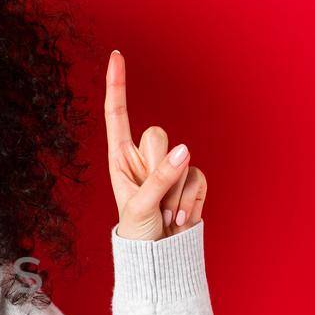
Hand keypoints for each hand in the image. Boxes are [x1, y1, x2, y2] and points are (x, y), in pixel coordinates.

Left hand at [104, 50, 207, 240]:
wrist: (159, 259)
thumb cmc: (138, 234)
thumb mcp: (141, 207)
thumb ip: (160, 179)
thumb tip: (185, 150)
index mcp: (120, 159)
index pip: (118, 115)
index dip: (117, 85)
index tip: (116, 55)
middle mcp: (144, 158)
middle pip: (158, 135)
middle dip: (159, 168)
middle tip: (154, 200)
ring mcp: (170, 167)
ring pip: (182, 158)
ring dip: (174, 193)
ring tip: (163, 216)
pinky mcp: (190, 180)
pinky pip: (199, 177)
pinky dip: (191, 201)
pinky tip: (179, 221)